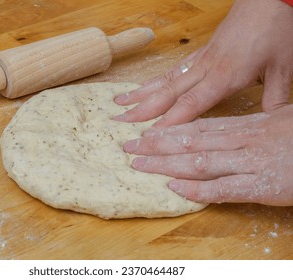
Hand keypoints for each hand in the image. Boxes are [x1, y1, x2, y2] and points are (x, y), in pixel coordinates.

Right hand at [114, 0, 292, 127]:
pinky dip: (154, 80)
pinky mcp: (200, 53)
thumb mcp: (284, 68)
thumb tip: (274, 125)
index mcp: (225, 76)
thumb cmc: (277, 29)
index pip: (190, 104)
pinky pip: (171, 69)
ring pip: (164, 80)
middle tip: (118, 121)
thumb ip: (276, 99)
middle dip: (142, 110)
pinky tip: (143, 87)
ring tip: (119, 102)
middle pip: (168, 93)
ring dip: (141, 93)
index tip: (149, 137)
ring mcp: (200, 60)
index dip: (169, 122)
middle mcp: (206, 69)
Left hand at [123, 105, 292, 205]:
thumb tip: (223, 131)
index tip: (144, 134)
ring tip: (140, 165)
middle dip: (156, 146)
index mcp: (245, 126)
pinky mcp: (262, 186)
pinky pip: (224, 188)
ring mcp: (250, 163)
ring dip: (166, 165)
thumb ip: (247, 128)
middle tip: (128, 148)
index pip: (197, 128)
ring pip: (199, 162)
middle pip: (190, 142)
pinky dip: (197, 189)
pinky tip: (174, 189)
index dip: (168, 132)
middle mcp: (242, 141)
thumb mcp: (276, 122)